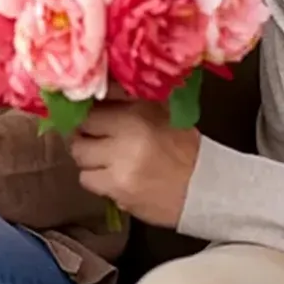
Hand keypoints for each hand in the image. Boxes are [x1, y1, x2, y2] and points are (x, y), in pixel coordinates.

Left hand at [68, 103, 199, 228]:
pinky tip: (114, 177)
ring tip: (106, 159)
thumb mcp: (159, 110)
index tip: (90, 119)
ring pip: (80, 161)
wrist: (205, 187)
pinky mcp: (119, 194)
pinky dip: (98, 180)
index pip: (89, 112)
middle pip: (79, 137)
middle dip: (84, 137)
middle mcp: (123, 142)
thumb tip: (98, 89)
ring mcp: (119, 171)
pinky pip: (90, 183)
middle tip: (95, 139)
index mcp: (135, 116)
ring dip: (90, 160)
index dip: (86, 116)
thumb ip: (126, 97)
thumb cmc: (182, 146)